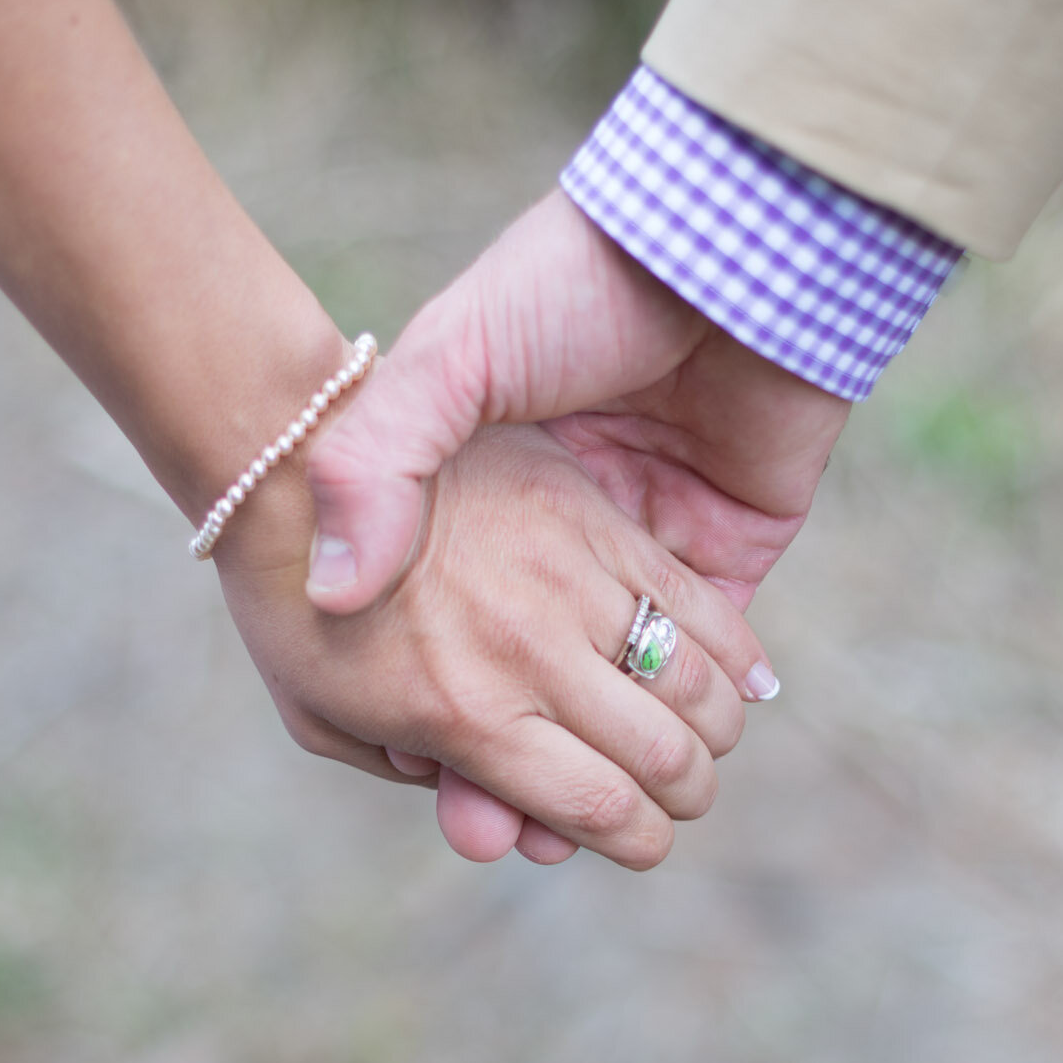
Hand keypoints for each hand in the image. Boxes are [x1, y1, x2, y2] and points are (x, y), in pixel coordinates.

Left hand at [213, 422, 773, 871]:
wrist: (290, 453)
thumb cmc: (288, 602)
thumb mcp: (323, 718)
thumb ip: (413, 770)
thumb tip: (489, 805)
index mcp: (468, 717)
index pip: (596, 808)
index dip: (637, 841)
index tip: (644, 844)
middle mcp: (530, 655)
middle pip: (659, 756)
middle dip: (685, 794)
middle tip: (680, 795)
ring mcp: (568, 580)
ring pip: (690, 681)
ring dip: (714, 728)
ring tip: (707, 740)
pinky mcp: (591, 517)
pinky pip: (689, 596)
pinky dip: (732, 649)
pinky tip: (744, 680)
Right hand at [305, 188, 852, 858]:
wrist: (729, 225)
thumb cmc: (569, 279)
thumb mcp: (448, 360)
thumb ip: (381, 465)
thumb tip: (332, 594)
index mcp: (493, 501)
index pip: (461, 647)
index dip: (454, 737)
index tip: (452, 807)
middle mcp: (568, 540)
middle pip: (543, 690)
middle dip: (525, 780)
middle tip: (506, 837)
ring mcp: (649, 547)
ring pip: (629, 696)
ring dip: (606, 772)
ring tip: (576, 833)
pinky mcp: (730, 545)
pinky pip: (714, 660)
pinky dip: (691, 722)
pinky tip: (655, 783)